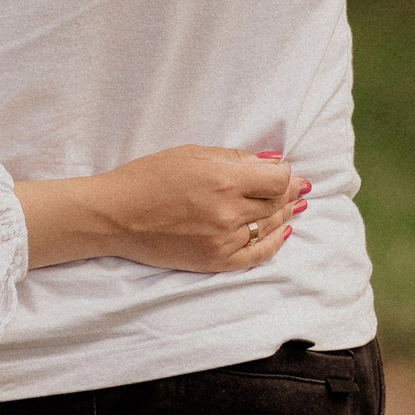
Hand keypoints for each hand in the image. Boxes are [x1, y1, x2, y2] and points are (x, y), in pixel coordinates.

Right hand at [16, 146, 305, 271]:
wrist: (117, 215)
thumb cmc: (148, 177)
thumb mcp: (191, 154)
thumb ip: (235, 158)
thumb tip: (271, 162)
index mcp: (224, 179)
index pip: (278, 179)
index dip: (285, 172)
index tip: (281, 168)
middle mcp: (229, 212)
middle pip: (277, 202)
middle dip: (289, 191)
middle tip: (298, 185)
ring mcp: (225, 240)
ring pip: (270, 226)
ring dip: (284, 213)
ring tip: (294, 204)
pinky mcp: (216, 261)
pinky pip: (257, 254)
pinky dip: (274, 242)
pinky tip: (284, 231)